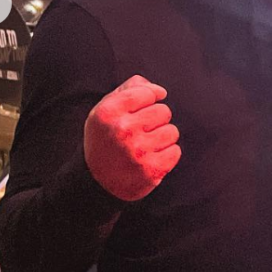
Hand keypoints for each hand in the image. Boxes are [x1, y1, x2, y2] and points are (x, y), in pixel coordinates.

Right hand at [84, 75, 180, 200]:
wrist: (96, 182)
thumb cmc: (105, 139)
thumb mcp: (106, 109)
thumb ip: (130, 89)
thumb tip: (159, 91)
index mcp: (109, 112)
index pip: (147, 93)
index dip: (148, 100)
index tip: (140, 110)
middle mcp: (122, 130)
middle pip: (164, 111)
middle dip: (156, 120)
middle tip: (140, 132)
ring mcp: (137, 151)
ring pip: (172, 131)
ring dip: (162, 138)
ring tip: (146, 146)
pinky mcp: (150, 170)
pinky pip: (175, 151)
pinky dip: (167, 155)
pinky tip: (151, 158)